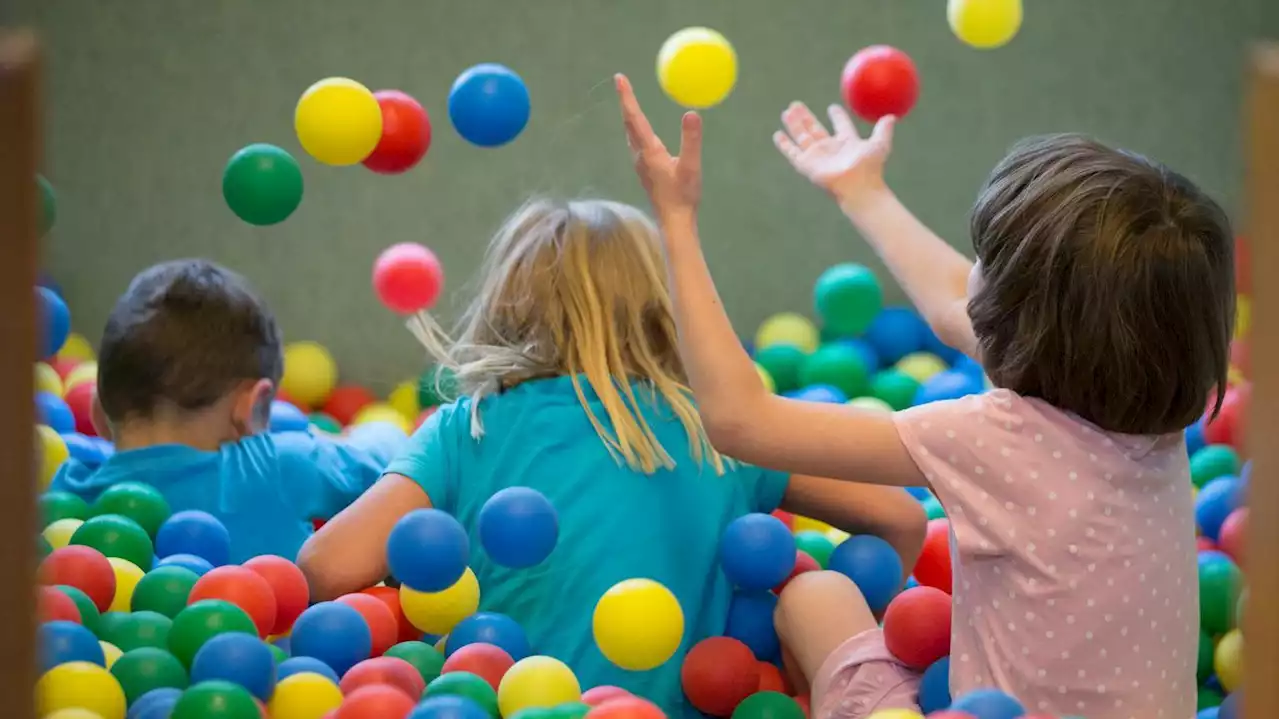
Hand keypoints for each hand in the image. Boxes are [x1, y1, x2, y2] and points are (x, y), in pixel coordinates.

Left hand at [615, 74, 701, 226]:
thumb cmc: (683, 196)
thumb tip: (691, 113)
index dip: (627, 96)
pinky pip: (636, 142)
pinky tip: (640, 129)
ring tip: (627, 100)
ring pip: (630, 133)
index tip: (619, 77)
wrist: (674, 221)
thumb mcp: (691, 166)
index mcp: (649, 151)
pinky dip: (635, 127)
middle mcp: (640, 155)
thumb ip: (691, 140)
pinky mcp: (645, 170)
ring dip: (629, 115)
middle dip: (625, 101)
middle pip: (628, 122)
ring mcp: (641, 164)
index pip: (634, 117)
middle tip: (621, 82)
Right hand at [774, 102, 894, 205]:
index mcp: (846, 142)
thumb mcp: (879, 144)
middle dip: (806, 116)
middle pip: (814, 128)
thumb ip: (883, 130)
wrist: (858, 186)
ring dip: (794, 123)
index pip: (840, 126)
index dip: (837, 116)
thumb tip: (892, 116)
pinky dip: (784, 144)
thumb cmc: (870, 168)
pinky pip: (792, 152)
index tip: (833, 108)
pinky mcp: (806, 164)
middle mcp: (830, 148)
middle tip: (797, 103)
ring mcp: (817, 156)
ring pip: (801, 136)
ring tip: (788, 110)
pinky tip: (777, 135)